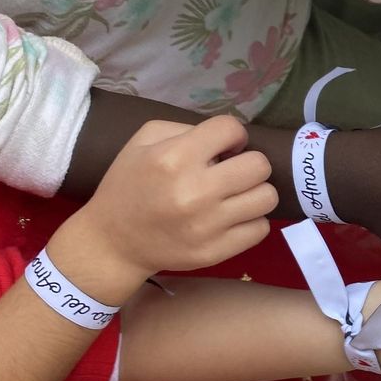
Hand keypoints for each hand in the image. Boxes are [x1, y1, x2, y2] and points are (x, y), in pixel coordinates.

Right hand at [78, 118, 275, 278]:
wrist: (113, 241)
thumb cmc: (129, 185)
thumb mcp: (143, 142)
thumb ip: (187, 130)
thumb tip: (230, 140)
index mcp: (175, 158)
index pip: (232, 129)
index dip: (232, 135)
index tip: (224, 147)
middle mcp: (195, 191)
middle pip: (260, 166)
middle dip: (249, 164)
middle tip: (233, 172)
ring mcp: (208, 225)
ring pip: (267, 198)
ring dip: (254, 192)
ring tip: (235, 195)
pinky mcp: (216, 251)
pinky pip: (261, 228)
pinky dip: (250, 221)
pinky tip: (232, 217)